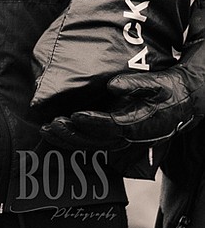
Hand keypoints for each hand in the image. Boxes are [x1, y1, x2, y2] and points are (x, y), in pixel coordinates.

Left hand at [41, 66, 204, 150]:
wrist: (181, 103)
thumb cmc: (166, 90)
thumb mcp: (157, 82)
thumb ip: (135, 83)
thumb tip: (112, 85)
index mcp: (140, 124)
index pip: (113, 126)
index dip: (93, 122)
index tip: (74, 115)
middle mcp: (130, 137)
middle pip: (98, 141)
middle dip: (73, 135)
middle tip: (52, 124)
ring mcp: (123, 140)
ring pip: (93, 145)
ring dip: (68, 140)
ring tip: (46, 130)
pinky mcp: (116, 137)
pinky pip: (92, 143)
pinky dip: (73, 140)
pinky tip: (55, 134)